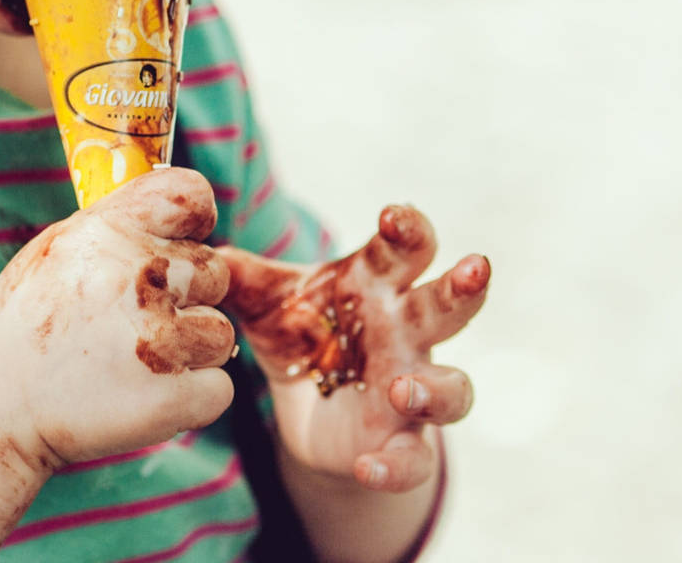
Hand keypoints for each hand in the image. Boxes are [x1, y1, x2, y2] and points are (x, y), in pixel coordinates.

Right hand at [0, 168, 237, 471]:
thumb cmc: (22, 328)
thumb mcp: (56, 252)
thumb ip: (117, 227)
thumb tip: (178, 214)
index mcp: (107, 232)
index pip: (190, 195)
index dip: (195, 221)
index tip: (179, 245)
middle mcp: (137, 277)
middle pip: (214, 272)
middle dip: (186, 298)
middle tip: (132, 325)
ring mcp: (159, 340)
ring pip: (219, 334)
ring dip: (189, 352)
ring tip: (131, 365)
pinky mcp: (174, 396)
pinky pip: (219, 388)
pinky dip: (190, 398)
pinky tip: (140, 396)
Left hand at [218, 205, 489, 492]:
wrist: (308, 409)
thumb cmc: (302, 333)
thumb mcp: (266, 303)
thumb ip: (240, 277)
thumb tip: (206, 253)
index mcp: (378, 287)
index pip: (405, 250)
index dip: (407, 230)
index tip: (392, 215)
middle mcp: (407, 333)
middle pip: (448, 306)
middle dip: (464, 288)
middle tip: (475, 267)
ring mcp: (413, 389)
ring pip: (454, 388)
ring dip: (437, 387)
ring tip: (403, 387)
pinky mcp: (403, 443)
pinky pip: (414, 460)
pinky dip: (396, 467)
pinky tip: (366, 466)